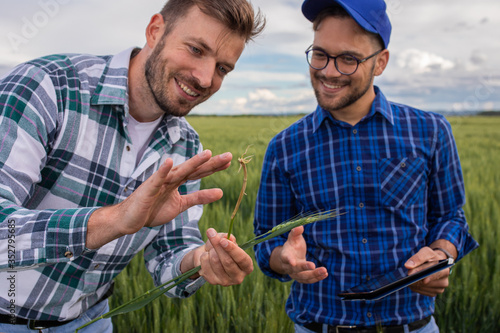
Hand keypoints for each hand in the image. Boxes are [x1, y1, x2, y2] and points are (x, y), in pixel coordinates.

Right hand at [87, 150, 231, 248]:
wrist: (130, 219)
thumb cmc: (153, 210)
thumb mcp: (181, 205)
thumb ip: (199, 198)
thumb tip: (220, 192)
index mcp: (178, 181)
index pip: (199, 172)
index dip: (214, 166)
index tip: (229, 161)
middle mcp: (171, 178)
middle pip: (194, 169)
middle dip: (211, 162)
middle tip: (229, 156)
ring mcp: (160, 182)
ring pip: (180, 171)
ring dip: (193, 162)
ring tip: (208, 154)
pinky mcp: (149, 189)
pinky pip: (157, 179)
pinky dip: (162, 170)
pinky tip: (169, 161)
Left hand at [186, 228, 252, 285]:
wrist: (209, 259)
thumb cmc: (222, 248)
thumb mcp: (225, 240)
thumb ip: (226, 237)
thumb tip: (225, 236)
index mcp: (246, 266)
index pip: (241, 258)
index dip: (232, 249)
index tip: (223, 241)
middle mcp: (238, 277)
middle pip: (227, 261)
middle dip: (218, 245)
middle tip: (211, 233)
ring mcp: (225, 281)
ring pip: (215, 261)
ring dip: (211, 250)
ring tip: (212, 249)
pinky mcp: (213, 281)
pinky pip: (205, 265)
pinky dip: (204, 256)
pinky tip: (207, 257)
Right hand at [270, 226, 327, 283]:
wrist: (290, 257)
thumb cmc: (293, 245)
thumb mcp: (293, 238)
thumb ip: (296, 232)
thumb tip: (300, 226)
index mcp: (285, 255)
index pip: (285, 258)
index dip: (288, 260)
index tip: (292, 262)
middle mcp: (288, 266)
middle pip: (295, 269)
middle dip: (304, 268)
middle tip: (313, 265)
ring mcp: (294, 274)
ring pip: (303, 277)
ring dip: (314, 275)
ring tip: (325, 271)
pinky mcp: (301, 278)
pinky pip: (308, 280)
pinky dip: (317, 278)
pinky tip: (325, 274)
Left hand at [405, 246, 451, 296]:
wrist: (436, 263)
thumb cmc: (431, 257)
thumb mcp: (426, 252)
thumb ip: (418, 257)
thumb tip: (408, 266)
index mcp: (445, 270)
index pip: (434, 274)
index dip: (424, 275)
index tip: (414, 275)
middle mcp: (444, 282)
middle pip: (426, 282)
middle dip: (416, 277)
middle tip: (408, 275)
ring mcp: (439, 289)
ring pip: (421, 287)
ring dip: (414, 282)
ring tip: (412, 276)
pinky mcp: (433, 293)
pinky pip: (420, 291)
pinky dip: (415, 286)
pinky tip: (414, 281)